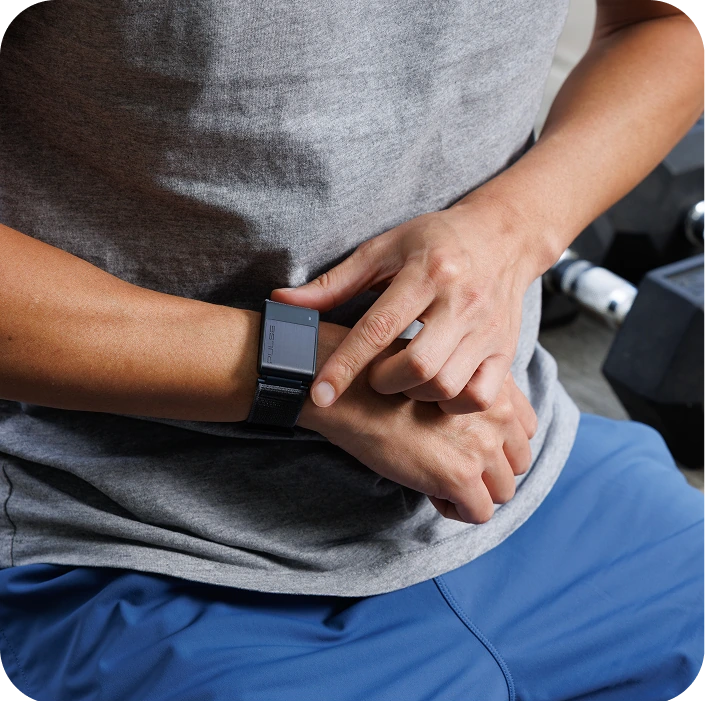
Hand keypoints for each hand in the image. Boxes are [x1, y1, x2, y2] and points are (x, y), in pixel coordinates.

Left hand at [271, 194, 538, 414]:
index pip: (378, 328)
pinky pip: (481, 396)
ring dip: (415, 396)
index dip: (344, 366)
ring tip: (405, 380)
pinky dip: (454, 404)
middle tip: (376, 375)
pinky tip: (438, 388)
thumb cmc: (434, 242)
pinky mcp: (506, 349)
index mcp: (425, 272)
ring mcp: (488, 329)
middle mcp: (460, 302)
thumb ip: (333, 283)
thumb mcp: (382, 250)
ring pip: (448, 387)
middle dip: (385, 383)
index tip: (319, 394)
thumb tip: (281, 302)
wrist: (502, 236)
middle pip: (419, 367)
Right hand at [298, 323, 538, 523]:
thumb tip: (475, 424)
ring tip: (439, 480)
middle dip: (490, 471)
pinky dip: (456, 509)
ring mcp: (481, 446)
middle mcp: (497, 414)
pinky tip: (430, 491)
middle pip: (518, 463)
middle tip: (453, 467)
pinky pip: (478, 513)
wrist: (350, 391)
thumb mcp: (439, 370)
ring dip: (475, 492)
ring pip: (504, 491)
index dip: (499, 444)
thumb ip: (468, 392)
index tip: (470, 446)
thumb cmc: (383, 380)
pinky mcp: (459, 476)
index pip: (525, 430)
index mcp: (494, 387)